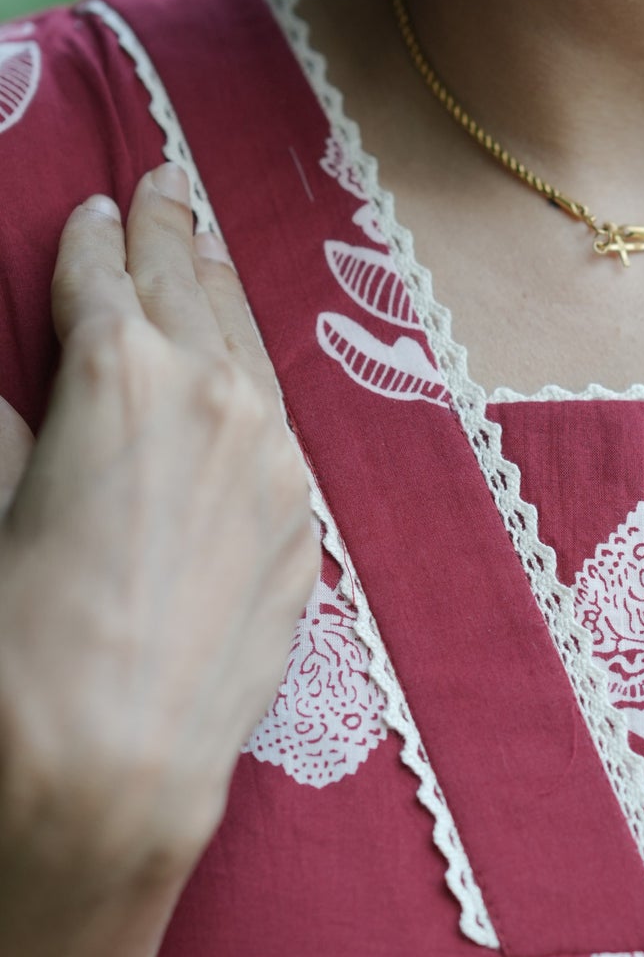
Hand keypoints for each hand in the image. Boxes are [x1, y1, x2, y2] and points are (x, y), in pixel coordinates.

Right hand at [0, 168, 317, 904]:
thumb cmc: (15, 647)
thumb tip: (16, 408)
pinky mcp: (301, 525)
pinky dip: (253, 379)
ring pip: (247, 347)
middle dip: (168, 235)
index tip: (92, 212)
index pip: (101, 278)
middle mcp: (215, 397)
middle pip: (188, 292)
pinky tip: (244, 371)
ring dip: (220, 294)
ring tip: (203, 251)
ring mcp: (274, 461)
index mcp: (119, 371)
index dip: (90, 241)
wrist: (116, 767)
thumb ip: (6, 441)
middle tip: (163, 189)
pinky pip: (277, 424)